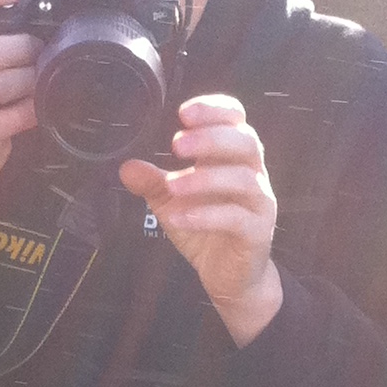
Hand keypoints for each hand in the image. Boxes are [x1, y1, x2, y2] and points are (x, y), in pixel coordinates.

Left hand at [119, 94, 281, 345]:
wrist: (230, 277)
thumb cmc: (206, 229)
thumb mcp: (172, 202)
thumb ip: (153, 183)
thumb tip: (126, 167)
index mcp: (234, 158)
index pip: (236, 120)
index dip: (215, 110)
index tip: (183, 113)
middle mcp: (253, 175)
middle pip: (246, 142)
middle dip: (211, 139)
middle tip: (176, 145)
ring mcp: (259, 204)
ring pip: (243, 180)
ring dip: (205, 179)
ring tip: (173, 185)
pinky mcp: (257, 233)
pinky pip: (237, 219)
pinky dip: (207, 216)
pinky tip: (180, 218)